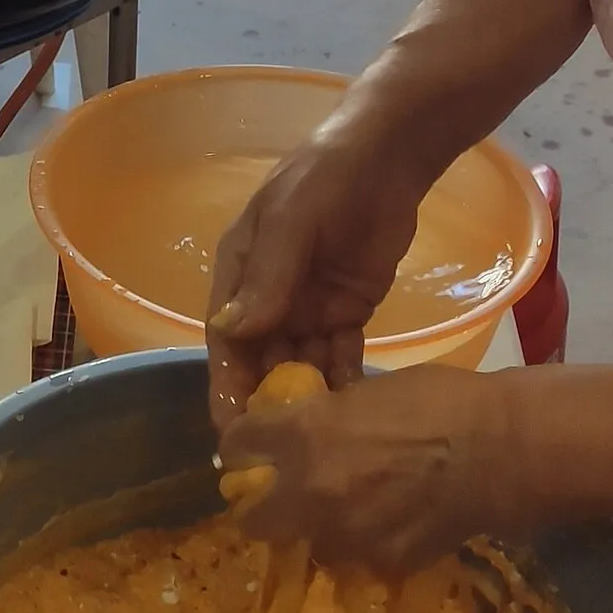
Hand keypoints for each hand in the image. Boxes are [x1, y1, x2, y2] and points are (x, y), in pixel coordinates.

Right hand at [207, 120, 428, 430]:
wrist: (387, 158)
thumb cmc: (324, 178)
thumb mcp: (290, 220)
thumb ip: (267, 275)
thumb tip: (232, 333)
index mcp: (240, 273)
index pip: (226, 339)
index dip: (226, 384)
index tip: (232, 428)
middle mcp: (269, 298)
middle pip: (261, 361)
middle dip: (265, 405)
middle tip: (279, 454)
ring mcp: (309, 308)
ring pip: (300, 366)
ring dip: (307, 402)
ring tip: (321, 445)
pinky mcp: (348, 313)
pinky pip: (341, 359)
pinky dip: (344, 385)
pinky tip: (354, 419)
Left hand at [221, 365, 520, 571]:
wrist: (500, 451)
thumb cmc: (438, 402)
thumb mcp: (364, 394)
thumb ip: (322, 420)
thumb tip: (305, 433)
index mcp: (303, 436)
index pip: (236, 446)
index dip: (239, 446)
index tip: (247, 447)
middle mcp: (311, 493)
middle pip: (252, 518)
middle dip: (259, 506)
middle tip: (277, 495)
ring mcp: (345, 536)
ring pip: (307, 545)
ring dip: (316, 529)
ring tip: (343, 511)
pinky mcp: (382, 565)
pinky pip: (356, 559)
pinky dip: (363, 545)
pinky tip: (386, 524)